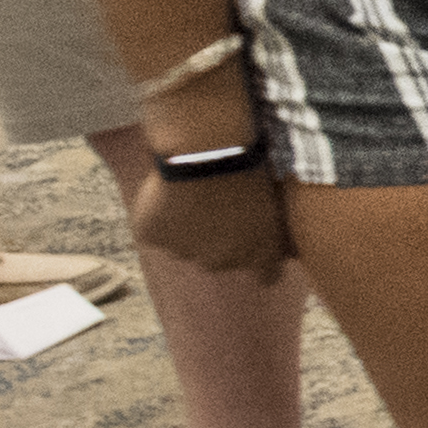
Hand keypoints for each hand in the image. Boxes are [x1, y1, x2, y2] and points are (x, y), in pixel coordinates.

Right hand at [132, 160, 291, 285]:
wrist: (210, 153)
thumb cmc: (252, 165)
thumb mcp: (275, 197)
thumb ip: (270, 221)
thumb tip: (261, 220)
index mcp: (261, 253)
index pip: (266, 275)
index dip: (259, 263)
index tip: (254, 246)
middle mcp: (222, 262)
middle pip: (216, 259)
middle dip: (215, 239)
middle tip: (213, 206)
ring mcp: (185, 252)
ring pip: (182, 245)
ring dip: (185, 229)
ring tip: (189, 194)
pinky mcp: (154, 238)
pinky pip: (153, 229)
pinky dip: (155, 216)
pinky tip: (164, 192)